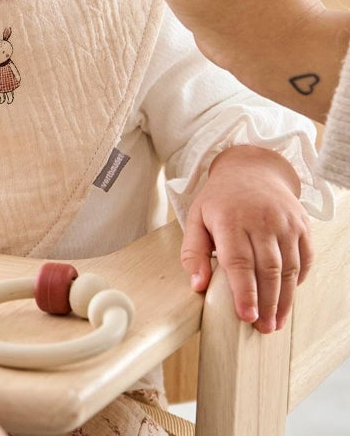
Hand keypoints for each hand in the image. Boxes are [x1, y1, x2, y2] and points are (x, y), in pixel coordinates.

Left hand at [180, 145, 311, 333]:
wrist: (251, 169)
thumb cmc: (220, 200)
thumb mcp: (196, 218)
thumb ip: (193, 252)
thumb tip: (197, 286)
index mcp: (230, 219)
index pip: (239, 261)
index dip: (244, 291)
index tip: (246, 316)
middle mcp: (261, 220)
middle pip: (267, 268)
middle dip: (267, 302)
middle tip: (263, 328)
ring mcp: (285, 222)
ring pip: (289, 267)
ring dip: (284, 299)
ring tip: (275, 322)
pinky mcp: (302, 225)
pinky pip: (305, 258)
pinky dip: (298, 281)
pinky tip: (288, 298)